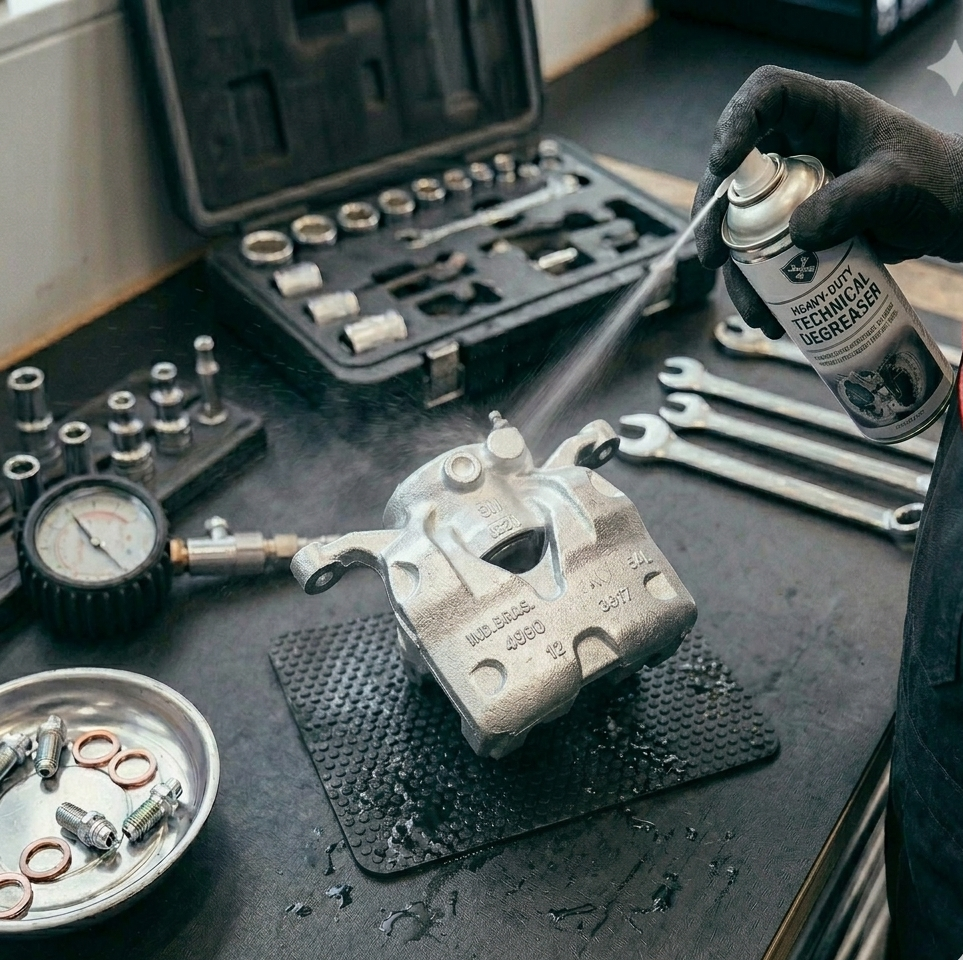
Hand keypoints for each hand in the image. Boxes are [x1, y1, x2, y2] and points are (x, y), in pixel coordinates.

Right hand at [692, 65, 962, 337]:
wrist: (956, 218)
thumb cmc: (938, 186)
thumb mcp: (899, 188)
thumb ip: (853, 203)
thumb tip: (796, 234)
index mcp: (825, 113)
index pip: (767, 96)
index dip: (736, 122)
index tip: (723, 165)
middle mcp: (799, 147)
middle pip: (737, 172)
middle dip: (716, 218)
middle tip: (714, 258)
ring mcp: (795, 190)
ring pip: (744, 224)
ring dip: (739, 271)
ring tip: (757, 313)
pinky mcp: (798, 227)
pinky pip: (765, 254)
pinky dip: (762, 288)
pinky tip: (772, 317)